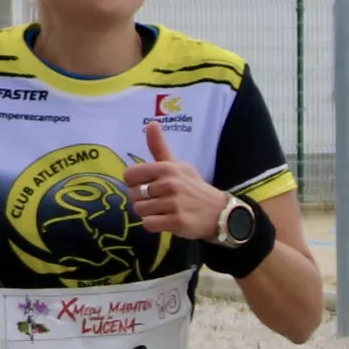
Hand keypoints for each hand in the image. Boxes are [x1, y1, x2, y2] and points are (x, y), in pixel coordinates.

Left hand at [121, 119, 228, 241]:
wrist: (218, 212)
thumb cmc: (193, 187)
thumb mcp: (177, 165)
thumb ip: (159, 147)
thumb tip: (151, 123)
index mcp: (166, 168)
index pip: (130, 175)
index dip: (135, 183)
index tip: (148, 185)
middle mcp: (169, 184)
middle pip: (133, 195)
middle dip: (143, 200)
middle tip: (160, 200)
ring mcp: (173, 204)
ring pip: (140, 211)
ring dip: (149, 213)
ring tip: (164, 211)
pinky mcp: (176, 222)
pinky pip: (148, 224)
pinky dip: (154, 225)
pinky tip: (166, 220)